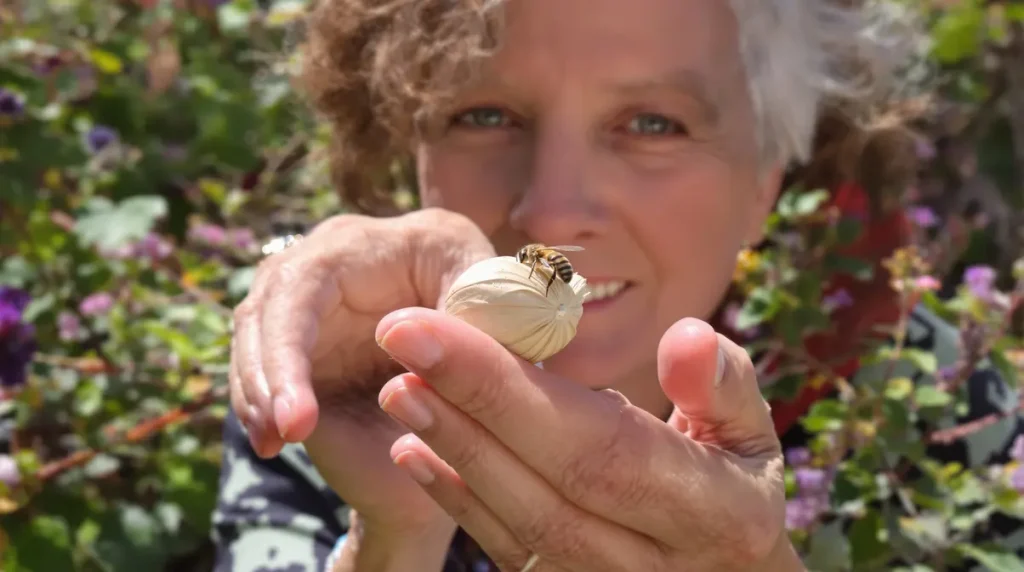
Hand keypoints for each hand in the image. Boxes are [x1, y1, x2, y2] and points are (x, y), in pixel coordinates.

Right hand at [228, 208, 494, 539]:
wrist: (486, 351)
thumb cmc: (498, 324)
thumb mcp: (502, 317)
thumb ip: (472, 321)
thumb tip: (404, 335)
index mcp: (383, 243)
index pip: (307, 280)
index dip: (290, 346)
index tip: (300, 418)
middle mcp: (334, 256)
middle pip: (269, 305)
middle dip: (265, 373)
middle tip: (278, 435)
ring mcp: (310, 293)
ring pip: (255, 335)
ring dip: (256, 392)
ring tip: (272, 444)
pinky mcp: (299, 331)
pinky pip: (264, 363)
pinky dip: (263, 402)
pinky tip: (272, 442)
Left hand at [373, 307, 798, 571]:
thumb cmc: (735, 487)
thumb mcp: (750, 434)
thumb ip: (724, 385)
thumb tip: (685, 337)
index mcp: (714, 513)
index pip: (601, 446)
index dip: (511, 390)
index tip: (433, 327)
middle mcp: (656, 565)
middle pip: (548, 488)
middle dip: (467, 408)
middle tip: (398, 339)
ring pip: (518, 527)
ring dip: (452, 452)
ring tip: (401, 388)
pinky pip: (507, 552)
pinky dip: (457, 500)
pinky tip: (414, 449)